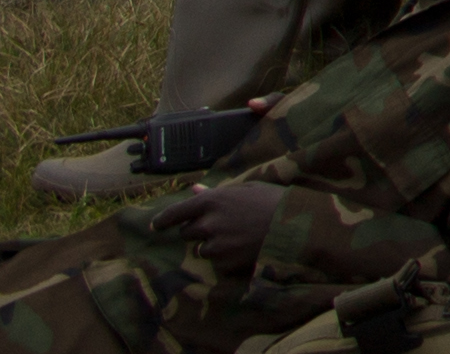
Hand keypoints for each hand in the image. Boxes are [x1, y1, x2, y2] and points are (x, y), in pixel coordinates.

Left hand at [148, 181, 283, 276]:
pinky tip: (242, 247)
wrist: (294, 225)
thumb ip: (214, 193)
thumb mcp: (243, 190)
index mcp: (212, 200)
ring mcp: (215, 243)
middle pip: (187, 232)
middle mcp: (208, 222)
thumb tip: (192, 190)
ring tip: (236, 238)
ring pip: (200, 248)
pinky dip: (224, 256)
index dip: (163, 220)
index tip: (155, 226)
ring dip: (211, 245)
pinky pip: (215, 260)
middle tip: (220, 227)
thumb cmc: (271, 202)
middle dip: (198, 231)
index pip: (176, 212)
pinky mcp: (223, 261)